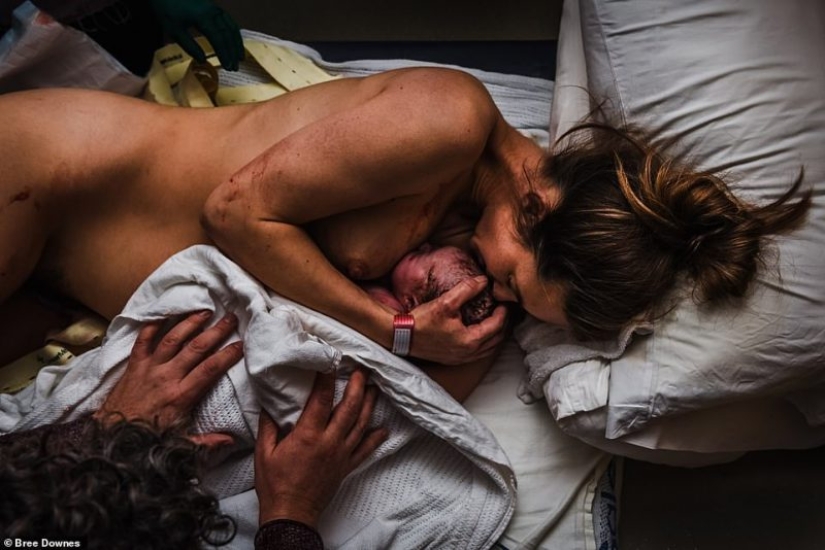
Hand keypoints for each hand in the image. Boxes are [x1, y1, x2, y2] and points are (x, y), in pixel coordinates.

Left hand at [95, 311, 242, 444]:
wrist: (111, 437)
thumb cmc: (147, 439)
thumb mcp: (179, 444)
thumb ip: (206, 441)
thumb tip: (231, 441)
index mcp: (181, 396)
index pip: (210, 369)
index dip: (227, 355)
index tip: (241, 344)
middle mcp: (166, 377)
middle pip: (196, 348)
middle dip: (216, 331)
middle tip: (230, 318)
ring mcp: (149, 368)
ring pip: (172, 339)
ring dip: (190, 323)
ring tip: (205, 311)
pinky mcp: (134, 365)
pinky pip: (143, 340)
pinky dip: (152, 325)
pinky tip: (164, 313)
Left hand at [150, 0, 243, 70]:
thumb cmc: (167, 9)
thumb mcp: (174, 30)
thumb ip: (189, 46)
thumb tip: (202, 61)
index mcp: (203, 18)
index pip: (218, 39)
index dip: (224, 54)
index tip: (228, 66)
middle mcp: (213, 12)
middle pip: (228, 34)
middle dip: (232, 52)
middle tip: (235, 67)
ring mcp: (215, 8)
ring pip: (232, 27)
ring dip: (237, 43)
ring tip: (240, 57)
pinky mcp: (214, 7)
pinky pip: (229, 21)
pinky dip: (234, 33)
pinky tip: (235, 41)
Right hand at [255, 369, 387, 527]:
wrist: (290, 514)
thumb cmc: (274, 484)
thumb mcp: (265, 452)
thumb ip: (269, 425)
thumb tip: (269, 404)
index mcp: (308, 436)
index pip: (321, 400)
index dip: (326, 379)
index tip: (330, 363)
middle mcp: (329, 442)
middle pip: (348, 409)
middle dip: (357, 387)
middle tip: (361, 371)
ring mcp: (341, 455)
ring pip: (360, 425)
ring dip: (368, 406)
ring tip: (373, 389)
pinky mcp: (346, 467)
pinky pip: (365, 451)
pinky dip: (375, 439)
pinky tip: (383, 430)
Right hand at [409, 276, 506, 364]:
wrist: (401, 337)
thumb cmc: (421, 321)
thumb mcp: (445, 302)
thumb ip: (466, 289)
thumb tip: (483, 280)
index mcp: (470, 340)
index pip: (497, 326)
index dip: (504, 312)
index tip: (505, 302)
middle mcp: (469, 353)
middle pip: (497, 340)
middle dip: (504, 324)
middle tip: (504, 310)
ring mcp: (462, 359)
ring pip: (489, 349)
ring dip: (496, 335)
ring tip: (496, 320)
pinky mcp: (454, 360)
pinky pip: (479, 353)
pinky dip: (486, 342)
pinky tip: (481, 333)